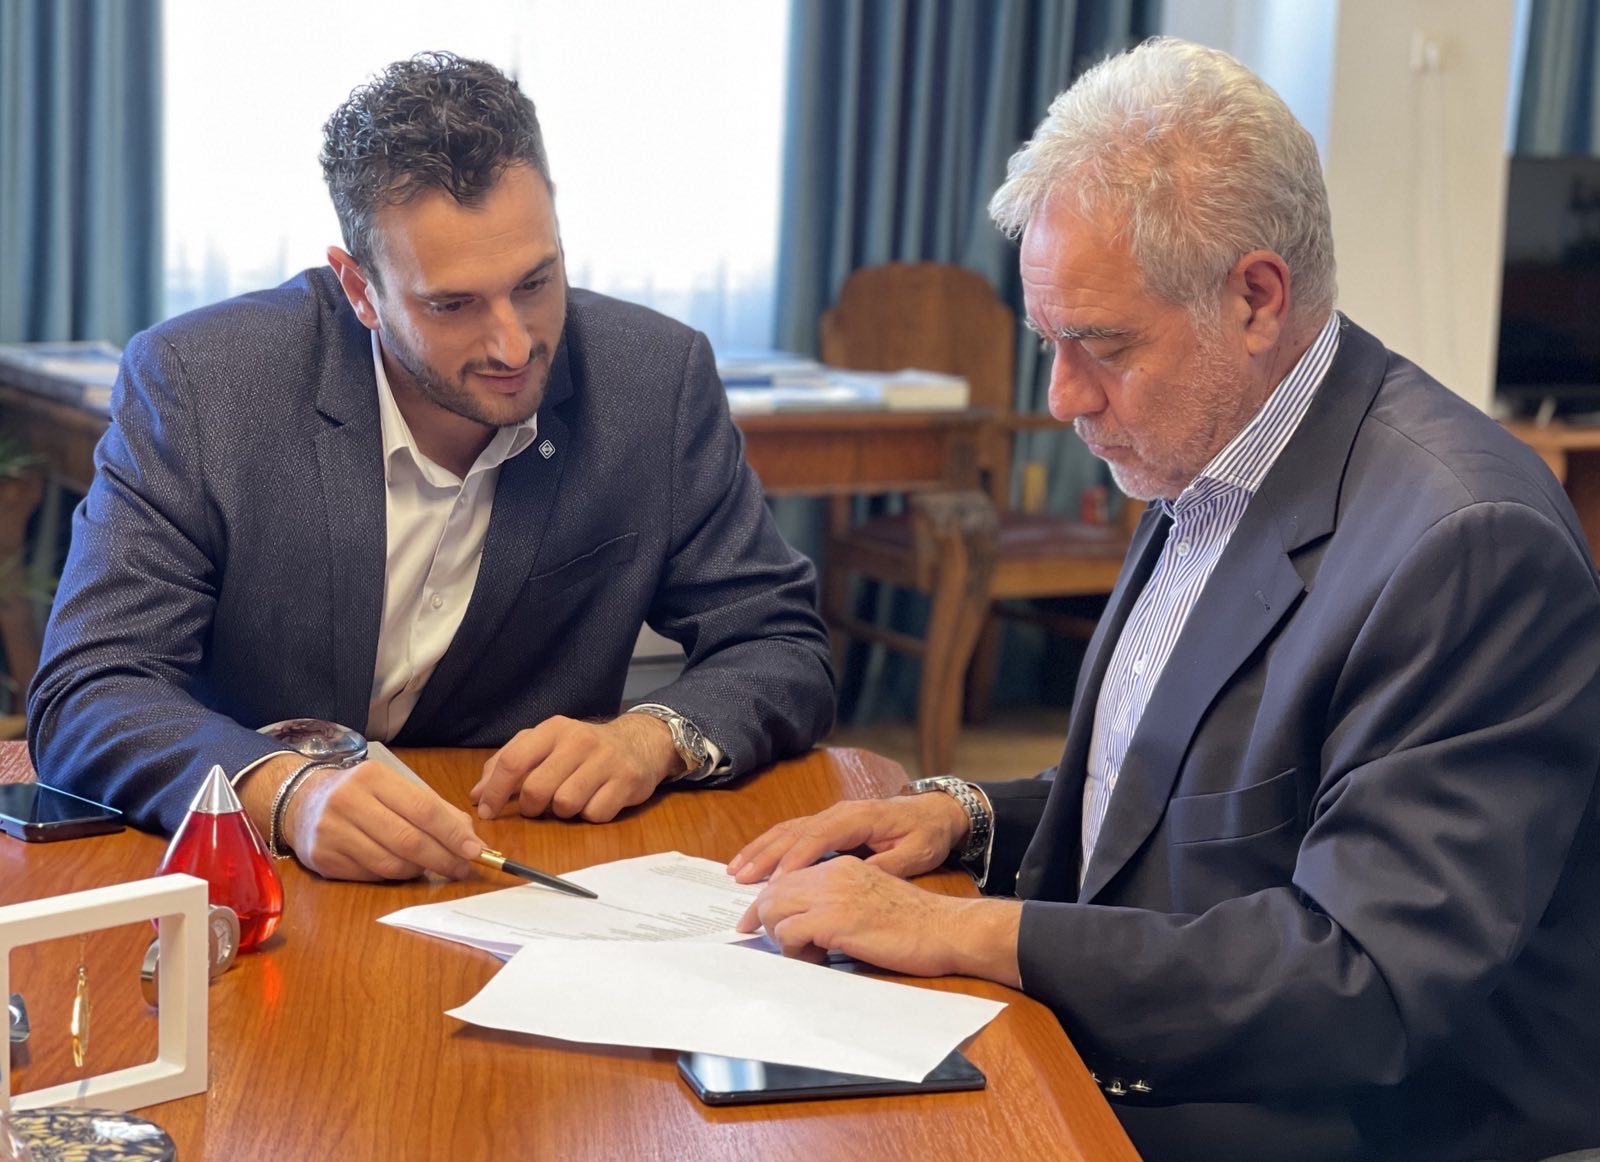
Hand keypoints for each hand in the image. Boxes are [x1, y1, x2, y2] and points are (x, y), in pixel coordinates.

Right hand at [279, 759, 484, 881]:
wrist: (301, 802)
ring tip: (430, 866)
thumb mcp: (394, 788)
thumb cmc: (360, 794)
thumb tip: (468, 837)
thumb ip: (433, 808)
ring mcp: (332, 832)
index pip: (424, 809)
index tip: (475, 850)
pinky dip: (393, 876)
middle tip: (462, 868)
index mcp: (373, 777)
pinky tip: (400, 868)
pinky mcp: (323, 859)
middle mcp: (349, 802)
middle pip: (409, 840)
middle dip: (443, 858)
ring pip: (391, 864)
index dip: (453, 833)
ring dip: (419, 870)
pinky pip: (371, 875)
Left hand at [470, 714, 679, 822]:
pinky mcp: (626, 782)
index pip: (512, 761)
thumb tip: (476, 795)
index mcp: (553, 729)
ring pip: (565, 805)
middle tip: (537, 807)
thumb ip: (509, 764)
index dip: (495, 791)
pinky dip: (590, 814)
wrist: (640, 742)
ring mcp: (605, 761)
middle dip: (531, 807)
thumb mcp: (546, 744)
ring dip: (563, 812)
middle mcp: (579, 741)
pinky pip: (594, 814)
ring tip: (570, 800)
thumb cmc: (583, 749)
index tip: (486, 811)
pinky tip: (595, 800)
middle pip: (537, 790)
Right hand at [727, 794, 968, 883]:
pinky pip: (793, 832)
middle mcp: (838, 812)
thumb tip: (856, 879)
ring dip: (761, 850)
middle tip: (742, 880)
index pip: (819, 837)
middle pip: (795, 832)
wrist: (935, 812)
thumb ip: (886, 866)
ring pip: (788, 830)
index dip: (796, 859)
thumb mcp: (916, 853)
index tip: (778, 883)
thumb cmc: (926, 834)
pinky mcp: (828, 823)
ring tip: (736, 871)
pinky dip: (770, 846)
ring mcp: (831, 815)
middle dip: (766, 856)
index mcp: (859, 817)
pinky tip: (754, 860)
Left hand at [736, 855, 1021, 982]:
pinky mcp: (834, 920)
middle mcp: (832, 873)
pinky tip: (814, 959)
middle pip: (773, 891)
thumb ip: (839, 902)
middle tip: (765, 941)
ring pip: (774, 909)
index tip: (755, 921)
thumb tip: (808, 922)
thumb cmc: (915, 923)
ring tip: (802, 953)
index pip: (788, 876)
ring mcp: (832, 895)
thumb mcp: (870, 899)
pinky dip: (792, 950)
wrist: (945, 929)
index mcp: (841, 866)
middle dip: (762, 918)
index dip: (767, 901)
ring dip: (779, 936)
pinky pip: (788, 933)